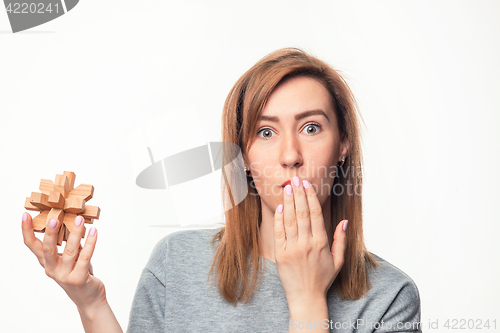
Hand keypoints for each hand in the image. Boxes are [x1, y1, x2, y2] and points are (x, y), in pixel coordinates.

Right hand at [21, 212, 106, 311]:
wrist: (89, 299)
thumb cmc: (79, 275)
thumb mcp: (71, 259)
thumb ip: (69, 244)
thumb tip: (73, 223)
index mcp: (47, 263)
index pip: (32, 246)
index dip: (27, 231)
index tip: (25, 215)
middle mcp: (53, 269)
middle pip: (47, 249)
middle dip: (50, 233)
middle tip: (54, 217)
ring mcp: (65, 275)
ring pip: (70, 251)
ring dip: (75, 233)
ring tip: (79, 219)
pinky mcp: (79, 279)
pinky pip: (85, 257)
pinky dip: (90, 243)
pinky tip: (94, 232)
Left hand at [273, 176, 347, 306]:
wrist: (306, 297)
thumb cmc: (322, 279)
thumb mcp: (338, 261)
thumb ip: (340, 240)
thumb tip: (343, 222)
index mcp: (321, 243)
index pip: (316, 214)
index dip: (311, 197)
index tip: (308, 185)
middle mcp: (306, 244)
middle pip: (302, 213)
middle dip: (299, 194)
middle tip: (296, 179)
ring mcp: (292, 248)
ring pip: (290, 220)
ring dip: (289, 202)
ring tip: (287, 187)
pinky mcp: (280, 254)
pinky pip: (279, 232)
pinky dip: (279, 218)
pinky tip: (280, 207)